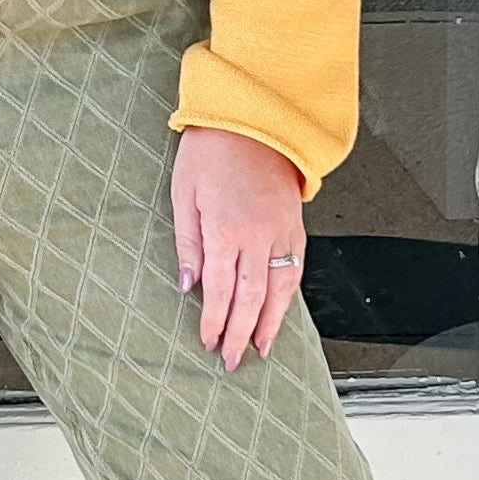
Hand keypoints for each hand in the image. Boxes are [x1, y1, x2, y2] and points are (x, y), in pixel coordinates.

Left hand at [173, 129, 306, 369]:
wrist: (252, 118)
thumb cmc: (211, 151)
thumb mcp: (184, 195)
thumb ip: (187, 244)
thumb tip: (187, 286)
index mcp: (226, 229)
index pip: (221, 291)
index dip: (214, 322)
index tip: (206, 343)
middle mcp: (259, 235)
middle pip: (253, 299)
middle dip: (241, 334)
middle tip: (232, 361)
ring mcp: (282, 231)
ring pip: (280, 289)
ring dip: (271, 323)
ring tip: (262, 349)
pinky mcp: (295, 224)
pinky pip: (295, 268)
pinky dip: (288, 295)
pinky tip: (280, 311)